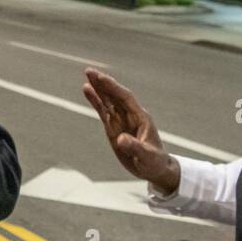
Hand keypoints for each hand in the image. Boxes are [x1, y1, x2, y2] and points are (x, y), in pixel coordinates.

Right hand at [81, 68, 178, 191]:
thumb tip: (120, 140)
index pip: (125, 98)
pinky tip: (88, 91)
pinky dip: (95, 102)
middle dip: (103, 83)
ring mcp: (121, 120)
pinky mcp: (113, 128)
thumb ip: (134, 147)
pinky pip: (103, 112)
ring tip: (86, 77)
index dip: (113, 87)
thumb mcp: (146, 157)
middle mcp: (130, 115)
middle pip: (115, 95)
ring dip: (98, 89)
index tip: (100, 78)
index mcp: (140, 117)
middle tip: (89, 71)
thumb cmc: (154, 162)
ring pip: (108, 101)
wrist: (154, 169)